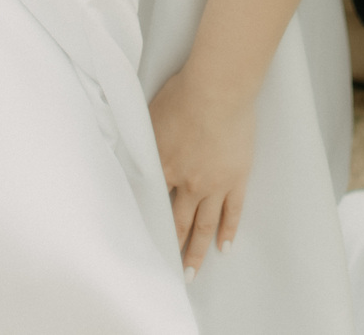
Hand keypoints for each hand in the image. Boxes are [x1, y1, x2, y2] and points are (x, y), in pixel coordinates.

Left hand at [149, 67, 254, 280]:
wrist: (218, 89)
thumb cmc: (183, 94)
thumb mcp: (151, 116)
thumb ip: (142, 139)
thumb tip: (127, 149)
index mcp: (163, 168)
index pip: (153, 205)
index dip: (148, 224)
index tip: (142, 245)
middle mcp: (187, 184)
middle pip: (177, 223)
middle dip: (172, 249)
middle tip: (168, 272)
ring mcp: (214, 184)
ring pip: (204, 226)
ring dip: (197, 252)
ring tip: (192, 273)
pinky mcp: (237, 177)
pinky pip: (233, 212)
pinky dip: (229, 232)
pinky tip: (225, 247)